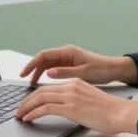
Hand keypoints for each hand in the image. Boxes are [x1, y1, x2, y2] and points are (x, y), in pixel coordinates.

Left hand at [15, 79, 137, 134]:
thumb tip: (66, 109)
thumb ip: (76, 101)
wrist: (121, 113)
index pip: (49, 88)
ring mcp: (71, 96)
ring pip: (40, 98)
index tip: (28, 104)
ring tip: (20, 115)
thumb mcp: (90, 100)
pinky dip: (34, 113)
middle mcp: (71, 86)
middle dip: (27, 101)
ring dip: (27, 107)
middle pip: (41, 91)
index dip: (35, 96)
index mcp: (76, 83)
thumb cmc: (110, 111)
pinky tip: (28, 118)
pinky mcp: (71, 107)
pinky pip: (46, 108)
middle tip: (19, 110)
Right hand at [19, 44, 135, 85]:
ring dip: (38, 73)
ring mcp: (67, 59)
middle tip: (23, 80)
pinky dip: (46, 75)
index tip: (24, 73)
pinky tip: (43, 83)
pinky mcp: (70, 65)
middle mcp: (65, 53)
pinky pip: (54, 69)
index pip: (44, 55)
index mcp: (68, 52)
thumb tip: (47, 73)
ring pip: (47, 65)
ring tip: (31, 85)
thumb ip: (64, 72)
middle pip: (43, 59)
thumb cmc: (101, 69)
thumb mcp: (83, 73)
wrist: (113, 69)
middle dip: (32, 69)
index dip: (32, 64)